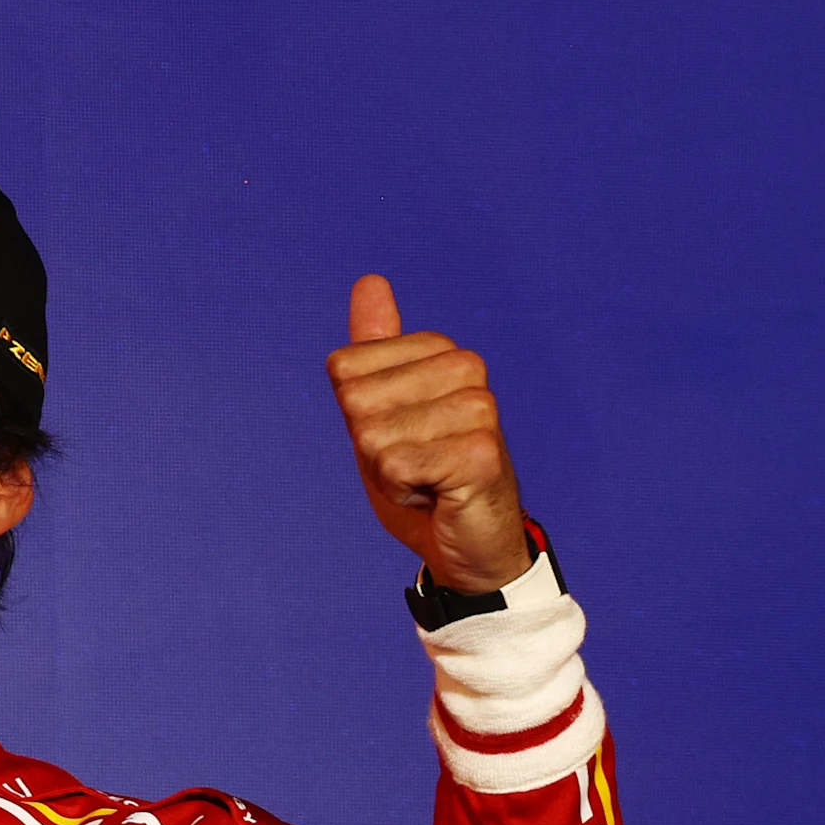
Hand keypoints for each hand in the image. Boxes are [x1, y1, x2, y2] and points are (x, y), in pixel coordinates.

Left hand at [327, 275, 530, 592]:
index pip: (345, 369)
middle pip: (356, 402)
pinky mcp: (480, 453)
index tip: (397, 435)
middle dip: (370, 446)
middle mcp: (466, 369)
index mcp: (441, 351)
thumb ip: (376, 347)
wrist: (472, 543)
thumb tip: (370, 281)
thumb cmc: (426, 475)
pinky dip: (403, 492)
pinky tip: (437, 496)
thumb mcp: (384, 409)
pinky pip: (396, 467)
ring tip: (428, 478)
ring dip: (388, 473)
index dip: (358, 416)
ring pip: (373, 437)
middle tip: (413, 463)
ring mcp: (478, 410)